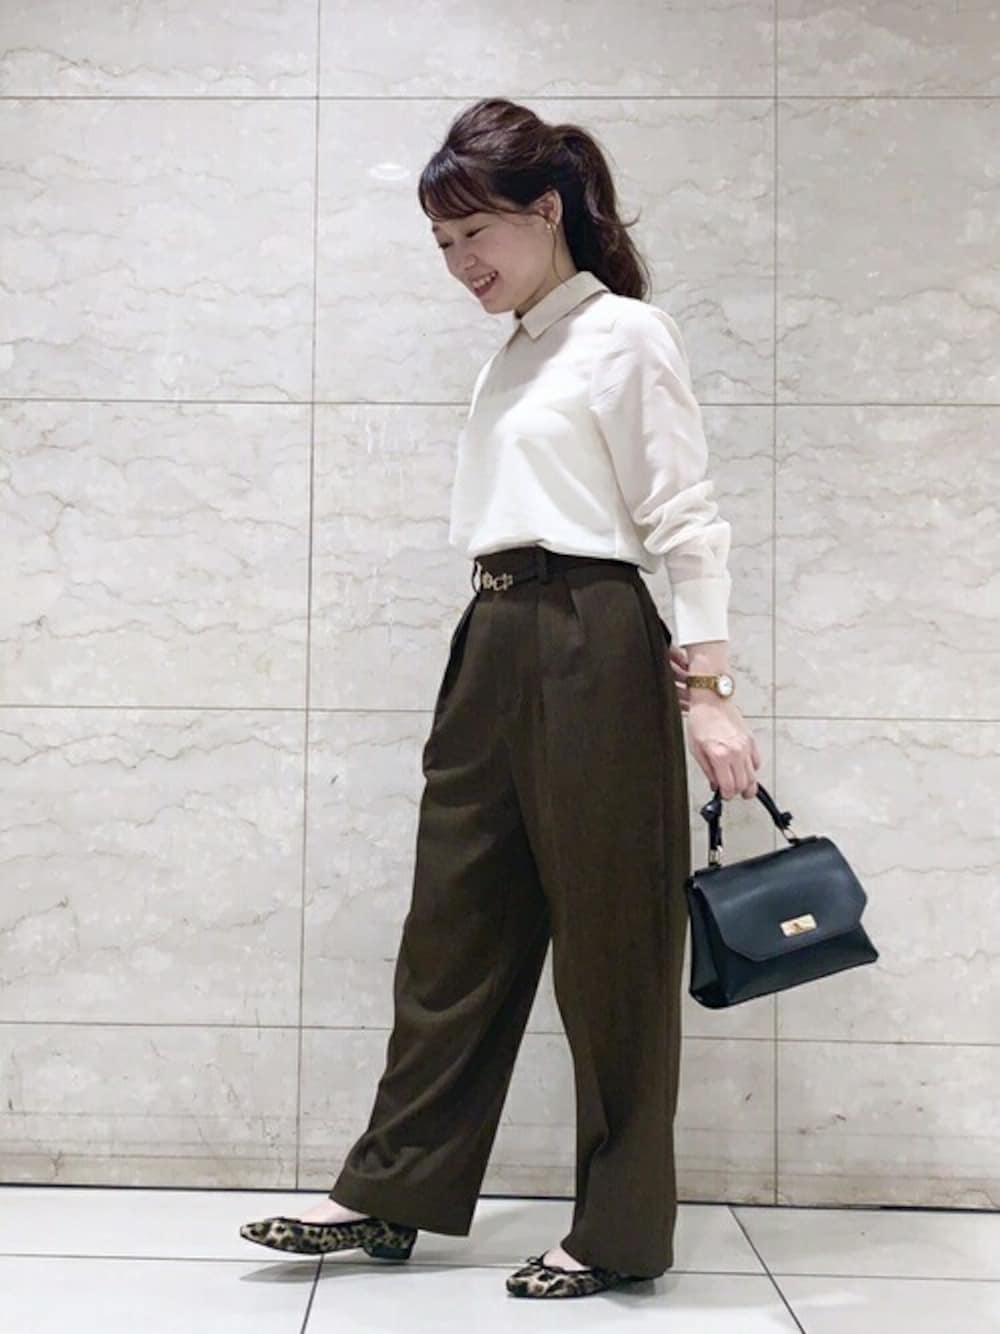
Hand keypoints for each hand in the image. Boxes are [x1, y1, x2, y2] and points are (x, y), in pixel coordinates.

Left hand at [667, 645, 760, 799]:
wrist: (711, 701)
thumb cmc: (701, 721)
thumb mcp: (696, 750)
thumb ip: (708, 770)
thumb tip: (716, 785)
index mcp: (720, 756)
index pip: (730, 787)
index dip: (726, 795)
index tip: (723, 794)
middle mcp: (736, 752)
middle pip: (745, 784)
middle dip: (737, 792)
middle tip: (731, 791)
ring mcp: (746, 746)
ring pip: (754, 775)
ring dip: (747, 783)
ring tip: (739, 784)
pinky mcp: (752, 740)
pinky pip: (757, 762)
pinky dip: (752, 769)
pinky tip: (743, 768)